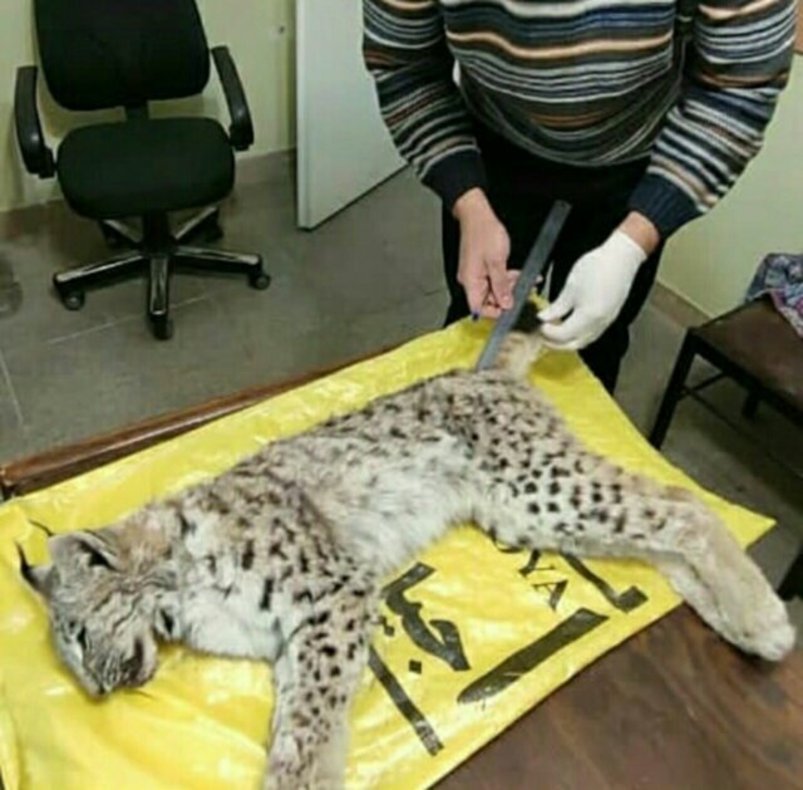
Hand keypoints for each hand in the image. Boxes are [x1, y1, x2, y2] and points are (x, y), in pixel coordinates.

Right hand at [453, 189, 517, 318]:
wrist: (477, 215)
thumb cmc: (483, 233)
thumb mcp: (497, 262)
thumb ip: (502, 285)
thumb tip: (506, 304)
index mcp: (470, 282)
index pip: (478, 308)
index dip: (494, 312)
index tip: (509, 308)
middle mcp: (470, 280)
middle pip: (487, 299)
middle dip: (505, 296)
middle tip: (521, 289)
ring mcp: (475, 274)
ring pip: (493, 289)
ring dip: (508, 286)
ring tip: (522, 278)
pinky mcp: (480, 268)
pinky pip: (493, 279)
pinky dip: (505, 278)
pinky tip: (516, 273)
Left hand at [538, 222, 652, 350]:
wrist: (621, 257)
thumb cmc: (597, 267)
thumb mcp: (570, 287)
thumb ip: (556, 307)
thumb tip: (544, 318)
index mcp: (587, 317)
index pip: (563, 336)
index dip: (548, 334)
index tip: (540, 327)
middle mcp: (599, 324)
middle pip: (574, 344)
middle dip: (556, 343)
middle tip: (543, 335)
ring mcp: (606, 321)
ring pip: (584, 341)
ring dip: (568, 340)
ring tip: (555, 331)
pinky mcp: (610, 316)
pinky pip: (592, 334)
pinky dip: (579, 335)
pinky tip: (570, 325)